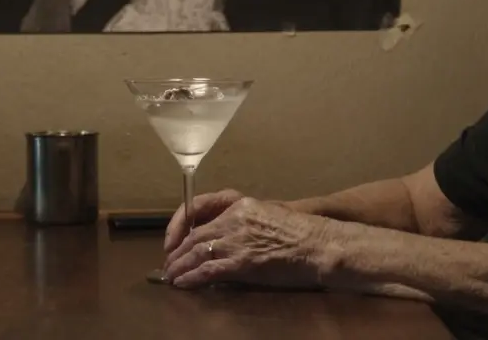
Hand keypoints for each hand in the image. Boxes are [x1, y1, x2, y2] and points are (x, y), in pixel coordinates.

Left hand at [162, 197, 332, 290]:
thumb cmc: (300, 233)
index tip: (173, 239)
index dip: (180, 225)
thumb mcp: (266, 215)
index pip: (198, 209)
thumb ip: (242, 223)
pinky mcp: (241, 262)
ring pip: (196, 253)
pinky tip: (184, 283)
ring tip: (172, 277)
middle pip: (195, 235)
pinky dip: (192, 277)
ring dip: (180, 267)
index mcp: (240, 204)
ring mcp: (237, 240)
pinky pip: (207, 270)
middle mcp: (234, 219)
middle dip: (177, 252)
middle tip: (169, 265)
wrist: (318, 245)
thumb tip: (222, 240)